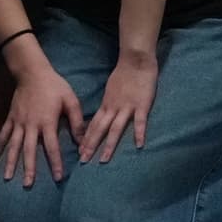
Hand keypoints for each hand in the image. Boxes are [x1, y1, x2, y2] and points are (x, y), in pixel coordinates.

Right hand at [0, 50, 80, 188]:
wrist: (32, 72)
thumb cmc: (54, 86)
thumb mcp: (71, 100)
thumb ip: (77, 122)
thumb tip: (83, 142)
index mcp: (47, 122)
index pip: (51, 147)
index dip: (55, 162)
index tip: (58, 177)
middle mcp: (31, 125)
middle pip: (28, 150)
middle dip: (28, 168)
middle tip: (28, 185)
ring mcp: (18, 122)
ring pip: (13, 145)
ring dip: (10, 162)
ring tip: (7, 177)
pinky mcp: (11, 118)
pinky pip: (4, 134)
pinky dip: (0, 146)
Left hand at [79, 48, 159, 163]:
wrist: (135, 60)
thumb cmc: (123, 76)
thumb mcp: (110, 91)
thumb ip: (107, 105)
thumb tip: (101, 117)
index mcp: (106, 105)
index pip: (93, 125)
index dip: (86, 139)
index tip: (79, 152)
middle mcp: (113, 108)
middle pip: (100, 130)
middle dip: (91, 146)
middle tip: (83, 160)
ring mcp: (127, 107)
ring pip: (116, 129)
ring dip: (109, 145)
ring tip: (103, 160)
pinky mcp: (142, 105)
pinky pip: (140, 121)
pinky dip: (139, 133)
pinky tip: (138, 145)